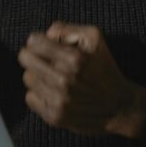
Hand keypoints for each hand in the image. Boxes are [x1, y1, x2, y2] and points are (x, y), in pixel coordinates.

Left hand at [18, 22, 145, 137]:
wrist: (119, 107)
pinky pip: (30, 98)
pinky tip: (52, 92)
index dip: (37, 41)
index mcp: (74, 58)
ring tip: (52, 77)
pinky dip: (38, 94)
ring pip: (28, 78)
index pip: (34, 42)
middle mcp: (64, 80)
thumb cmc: (105, 68)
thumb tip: (46, 34)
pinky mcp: (55, 117)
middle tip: (45, 60)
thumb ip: (67, 29)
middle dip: (34, 56)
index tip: (43, 45)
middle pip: (26, 59)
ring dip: (37, 75)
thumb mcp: (95, 38)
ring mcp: (59, 101)